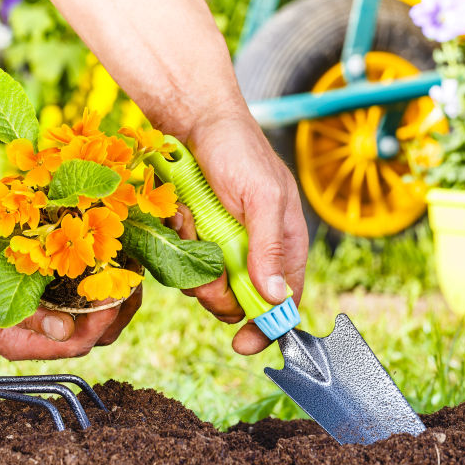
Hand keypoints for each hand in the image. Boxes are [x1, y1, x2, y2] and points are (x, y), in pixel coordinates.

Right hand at [0, 186, 141, 360]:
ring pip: (105, 315)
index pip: (75, 345)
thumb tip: (65, 332)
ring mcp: (57, 308)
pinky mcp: (65, 286)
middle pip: (97, 335)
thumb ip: (27, 316)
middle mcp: (45, 331)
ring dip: (120, 293)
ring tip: (130, 270)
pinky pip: (98, 291)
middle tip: (128, 281)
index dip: (98, 323)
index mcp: (24, 342)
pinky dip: (112, 279)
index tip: (111, 296)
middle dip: (118, 310)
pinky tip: (122, 260)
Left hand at [167, 112, 308, 354]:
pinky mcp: (198, 237)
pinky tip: (181, 215)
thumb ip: (269, 247)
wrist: (196, 121)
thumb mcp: (262, 197)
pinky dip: (179, 243)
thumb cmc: (238, 152)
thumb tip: (275, 297)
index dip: (267, 327)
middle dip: (219, 293)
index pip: (284, 301)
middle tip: (207, 272)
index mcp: (285, 244)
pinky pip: (184, 261)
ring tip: (191, 223)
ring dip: (194, 264)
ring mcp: (225, 245)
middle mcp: (256, 251)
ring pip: (208, 285)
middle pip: (239, 302)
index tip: (243, 343)